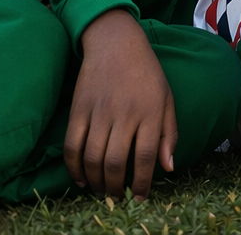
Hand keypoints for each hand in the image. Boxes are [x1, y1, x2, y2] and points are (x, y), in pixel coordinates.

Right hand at [65, 9, 176, 200]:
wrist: (116, 45)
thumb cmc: (147, 74)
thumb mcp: (167, 100)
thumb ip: (169, 134)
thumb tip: (169, 167)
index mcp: (150, 112)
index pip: (146, 156)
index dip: (143, 182)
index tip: (141, 197)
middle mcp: (124, 114)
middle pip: (116, 162)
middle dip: (115, 187)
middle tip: (117, 197)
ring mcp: (98, 112)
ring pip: (92, 158)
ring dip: (95, 181)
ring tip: (101, 190)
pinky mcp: (78, 111)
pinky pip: (71, 146)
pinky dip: (73, 168)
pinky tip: (81, 179)